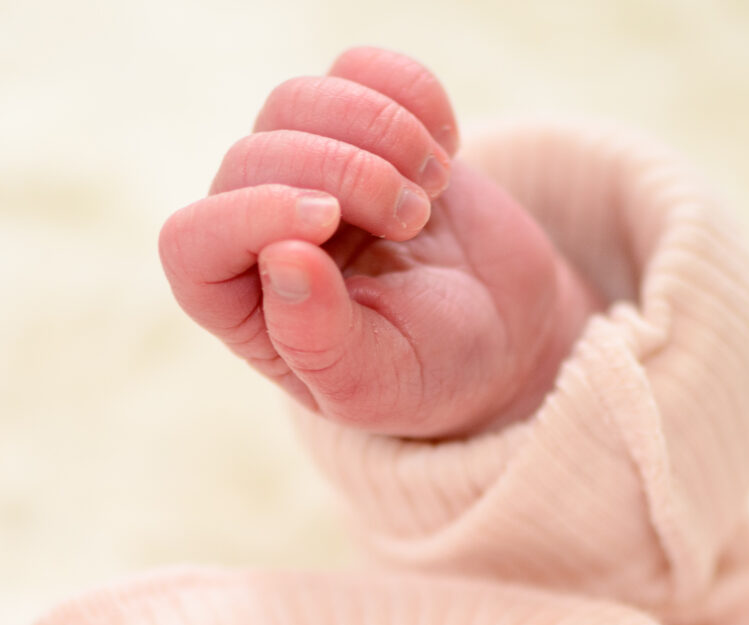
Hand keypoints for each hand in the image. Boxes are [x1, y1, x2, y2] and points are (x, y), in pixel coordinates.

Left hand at [159, 47, 598, 437]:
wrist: (505, 328)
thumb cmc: (431, 368)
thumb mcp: (378, 382)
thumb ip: (320, 339)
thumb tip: (281, 258)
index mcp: (243, 304)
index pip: (194, 240)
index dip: (251, 214)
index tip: (329, 222)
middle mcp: (262, 228)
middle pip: (252, 155)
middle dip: (343, 173)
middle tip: (412, 219)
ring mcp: (311, 169)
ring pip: (300, 100)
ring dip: (380, 130)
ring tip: (433, 186)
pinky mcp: (365, 128)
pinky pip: (363, 70)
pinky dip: (412, 94)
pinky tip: (445, 148)